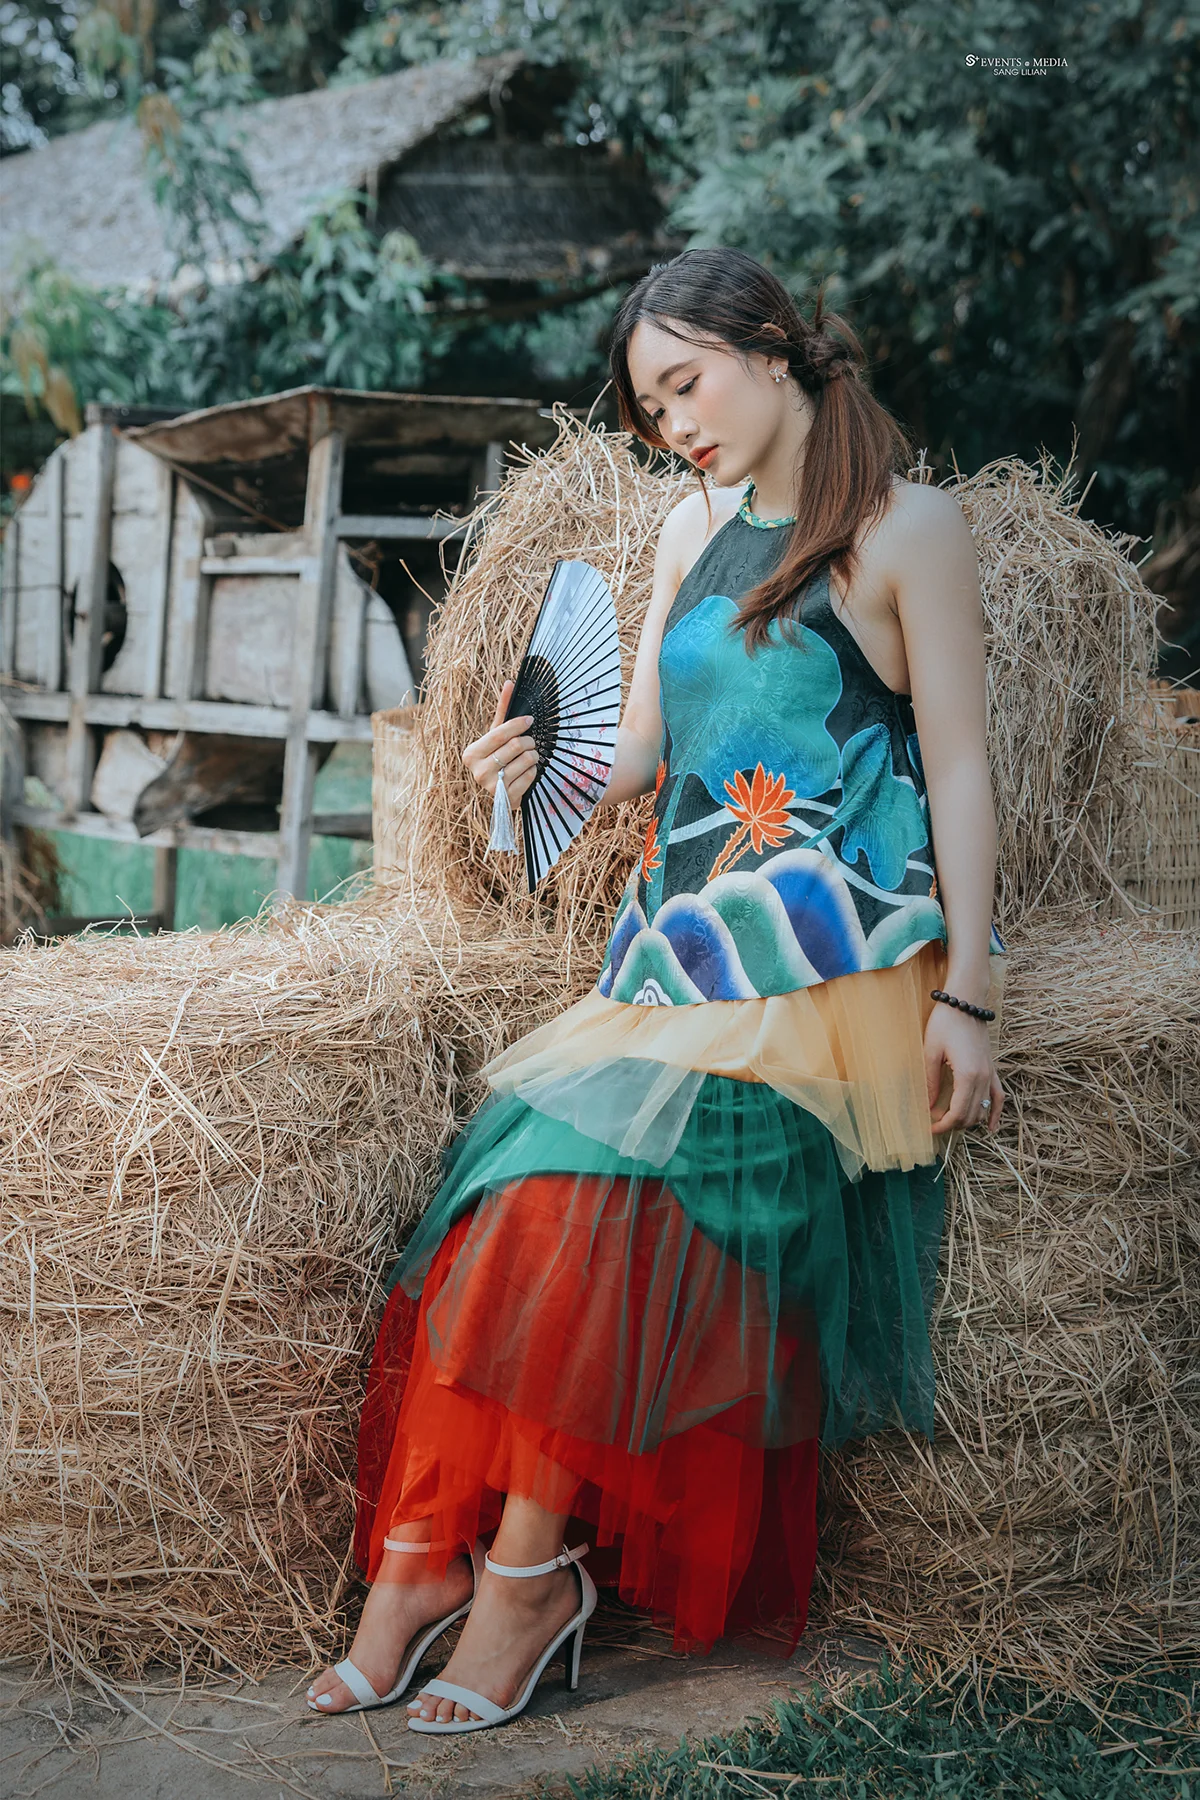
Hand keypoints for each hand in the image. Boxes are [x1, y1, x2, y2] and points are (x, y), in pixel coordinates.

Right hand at [462, 680, 538, 805]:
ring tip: (529, 757)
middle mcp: (478, 771)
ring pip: (527, 760)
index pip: (500, 734)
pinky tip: (526, 772)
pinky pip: (531, 775)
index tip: (530, 720)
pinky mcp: (507, 798)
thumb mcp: (496, 735)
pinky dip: (534, 771)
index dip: (518, 724)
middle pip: (516, 746)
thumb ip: (502, 711)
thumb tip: (509, 682)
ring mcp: (492, 787)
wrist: (498, 792)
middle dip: (529, 742)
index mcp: (471, 753)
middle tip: (530, 743)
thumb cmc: (496, 758)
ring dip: (534, 756)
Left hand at [925, 1003, 1004, 1136]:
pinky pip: (998, 1096)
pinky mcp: (992, 1069)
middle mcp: (983, 1077)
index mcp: (967, 1075)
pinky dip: (995, 1113)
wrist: (965, 1002)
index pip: (958, 1113)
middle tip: (935, 1124)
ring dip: (968, 1120)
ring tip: (951, 1122)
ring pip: (984, 1109)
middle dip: (953, 1125)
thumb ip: (930, 1082)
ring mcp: (990, 1073)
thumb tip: (927, 1107)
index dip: (943, 1126)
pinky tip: (991, 1127)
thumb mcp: (930, 1053)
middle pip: (971, 1115)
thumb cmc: (945, 1023)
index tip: (930, 1128)